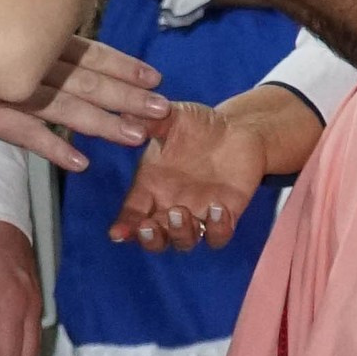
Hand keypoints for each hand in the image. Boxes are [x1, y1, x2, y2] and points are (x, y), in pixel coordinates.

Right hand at [0, 31, 162, 173]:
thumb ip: (18, 30)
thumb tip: (45, 31)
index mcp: (29, 37)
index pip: (87, 51)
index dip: (122, 64)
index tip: (154, 75)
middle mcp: (26, 58)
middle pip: (88, 78)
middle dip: (128, 95)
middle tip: (163, 109)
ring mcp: (7, 86)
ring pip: (67, 105)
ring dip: (104, 122)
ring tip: (136, 136)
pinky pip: (26, 133)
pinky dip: (54, 149)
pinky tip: (81, 163)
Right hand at [109, 100, 273, 250]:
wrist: (239, 128)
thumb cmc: (199, 124)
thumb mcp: (173, 118)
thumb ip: (151, 122)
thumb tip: (126, 114)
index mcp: (152, 187)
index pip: (132, 215)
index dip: (124, 227)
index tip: (117, 234)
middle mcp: (172, 205)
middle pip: (155, 238)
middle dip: (149, 238)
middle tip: (148, 225)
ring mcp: (199, 214)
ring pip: (184, 241)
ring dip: (180, 234)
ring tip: (180, 213)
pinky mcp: (226, 216)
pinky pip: (219, 235)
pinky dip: (218, 229)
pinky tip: (218, 208)